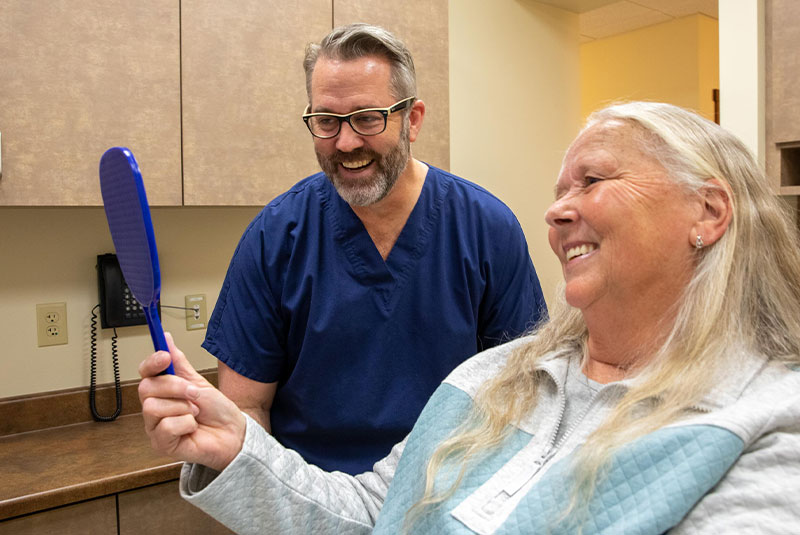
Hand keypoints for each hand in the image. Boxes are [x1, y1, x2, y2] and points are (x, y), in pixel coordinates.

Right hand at [138, 333, 245, 471]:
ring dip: (182, 407)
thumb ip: (179, 362)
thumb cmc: (216, 410)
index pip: (144, 372)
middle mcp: (154, 408)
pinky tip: (193, 428)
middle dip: (175, 387)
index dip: (151, 362)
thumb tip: (166, 338)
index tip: (165, 357)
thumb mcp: (198, 381)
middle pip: (146, 388)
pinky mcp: (161, 444)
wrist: (232, 433)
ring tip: (195, 412)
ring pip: (153, 407)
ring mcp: (155, 427)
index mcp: (162, 391)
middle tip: (194, 393)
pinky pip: (165, 427)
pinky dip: (186, 424)